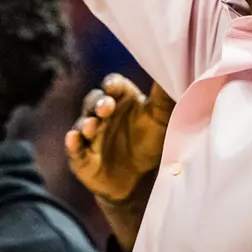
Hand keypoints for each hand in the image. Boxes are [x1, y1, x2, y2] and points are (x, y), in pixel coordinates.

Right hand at [64, 75, 173, 203]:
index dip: (112, 85)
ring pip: (83, 124)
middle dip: (98, 103)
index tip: (113, 87)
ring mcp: (91, 135)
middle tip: (106, 106)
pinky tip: (73, 139)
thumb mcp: (162, 119)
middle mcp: (103, 114)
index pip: (114, 85)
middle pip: (95, 101)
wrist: (139, 179)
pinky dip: (72, 144)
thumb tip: (179, 71)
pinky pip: (74, 149)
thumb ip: (165, 97)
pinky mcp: (82, 157)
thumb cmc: (150, 141)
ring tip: (92, 125)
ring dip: (86, 123)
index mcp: (122, 99)